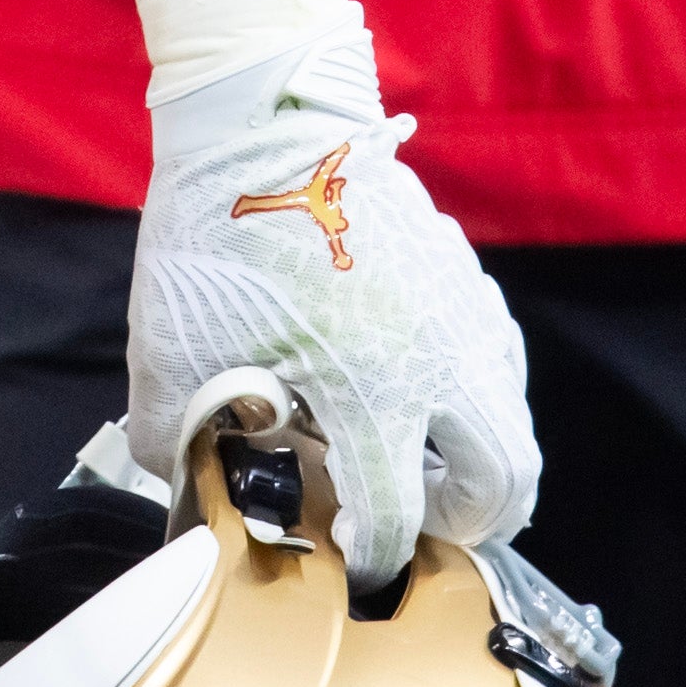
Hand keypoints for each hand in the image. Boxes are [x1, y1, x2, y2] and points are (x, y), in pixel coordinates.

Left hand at [129, 28, 538, 585]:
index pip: (400, 518)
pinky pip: (497, 351)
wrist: (260, 121)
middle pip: (507, 480)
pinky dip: (480, 388)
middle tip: (429, 527)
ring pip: (512, 411)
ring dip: (485, 453)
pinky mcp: (459, 268)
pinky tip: (425, 380)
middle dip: (475, 521)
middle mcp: (437, 360)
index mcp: (372, 394)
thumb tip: (178, 472)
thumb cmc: (215, 235)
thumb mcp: (173, 346)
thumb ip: (176, 429)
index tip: (357, 565)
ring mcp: (460, 309)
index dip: (379, 559)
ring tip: (428, 460)